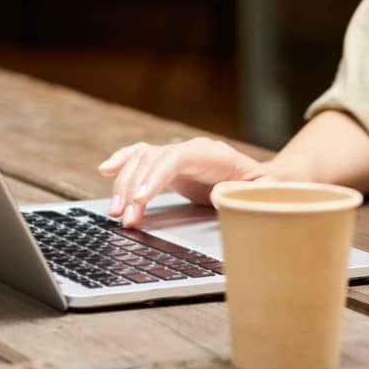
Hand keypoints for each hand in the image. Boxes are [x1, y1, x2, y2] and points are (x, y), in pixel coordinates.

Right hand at [98, 137, 266, 227]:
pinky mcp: (166, 164)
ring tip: (118, 213)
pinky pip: (139, 157)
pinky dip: (121, 162)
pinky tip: (105, 170)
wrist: (255, 179)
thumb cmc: (260, 187)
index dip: (155, 176)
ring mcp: (176, 155)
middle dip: (135, 188)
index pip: (177, 157)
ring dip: (124, 184)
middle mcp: (189, 149)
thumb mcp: (264, 191)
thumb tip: (219, 194)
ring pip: (141, 160)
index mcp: (211, 154)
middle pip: (153, 160)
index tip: (140, 199)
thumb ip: (249, 193)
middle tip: (127, 218)